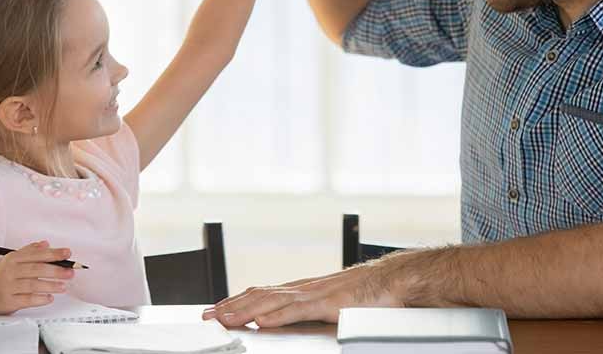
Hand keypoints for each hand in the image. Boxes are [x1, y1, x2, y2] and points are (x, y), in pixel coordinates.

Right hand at [0, 240, 75, 313]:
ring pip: (33, 284)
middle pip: (37, 269)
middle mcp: (11, 271)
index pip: (37, 254)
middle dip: (56, 270)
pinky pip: (27, 299)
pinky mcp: (8, 301)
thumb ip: (29, 251)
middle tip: (70, 272)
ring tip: (63, 286)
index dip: (54, 253)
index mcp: (14, 259)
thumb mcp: (11, 259)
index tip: (67, 253)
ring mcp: (9, 286)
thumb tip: (45, 244)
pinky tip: (49, 298)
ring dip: (50, 285)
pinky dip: (39, 299)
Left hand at [201, 262, 403, 327]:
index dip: (237, 301)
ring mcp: (316, 294)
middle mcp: (304, 288)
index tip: (216, 309)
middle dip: (231, 305)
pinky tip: (262, 322)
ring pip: (272, 301)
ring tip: (223, 318)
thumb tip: (290, 321)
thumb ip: (311, 311)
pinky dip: (277, 315)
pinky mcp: (329, 303)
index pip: (262, 293)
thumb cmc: (369, 294)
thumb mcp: (333, 304)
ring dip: (245, 310)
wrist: (396, 281)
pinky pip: (298, 310)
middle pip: (260, 294)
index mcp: (304, 290)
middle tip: (206, 316)